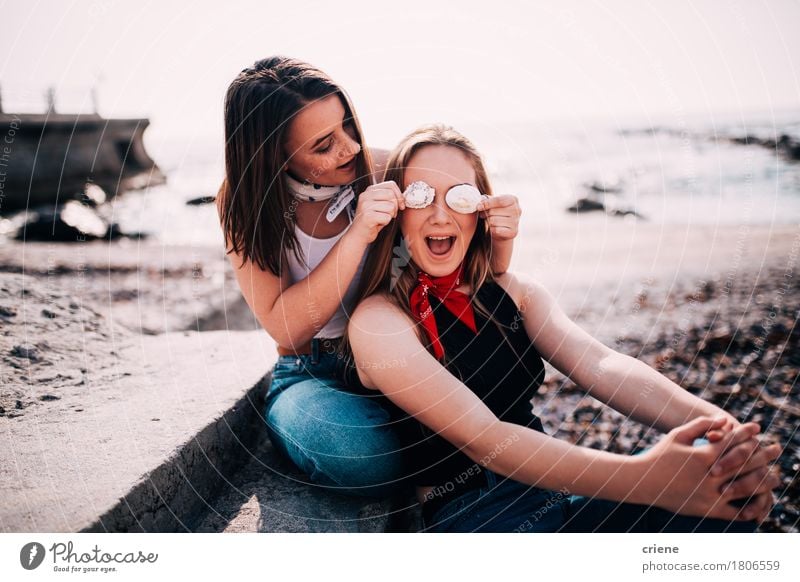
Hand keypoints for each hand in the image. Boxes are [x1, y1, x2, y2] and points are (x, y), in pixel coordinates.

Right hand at [348, 181, 403, 244]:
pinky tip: (378, 223)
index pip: (391, 185)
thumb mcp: (379, 204)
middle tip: (390, 214)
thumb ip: (389, 197)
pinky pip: (387, 217)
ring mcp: (365, 205)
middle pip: (392, 195)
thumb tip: (403, 197)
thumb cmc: (371, 220)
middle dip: (395, 207)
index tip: (400, 205)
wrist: (358, 234)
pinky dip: (385, 222)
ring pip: (391, 207)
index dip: (399, 195)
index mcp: (370, 190)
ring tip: (381, 219)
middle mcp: (366, 195)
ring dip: (390, 216)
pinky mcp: (367, 216)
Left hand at [476, 195, 520, 241]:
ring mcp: (516, 222)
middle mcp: (517, 210)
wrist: (503, 229)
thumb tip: (480, 205)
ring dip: (488, 221)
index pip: (499, 200)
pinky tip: (494, 228)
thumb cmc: (496, 213)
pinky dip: (492, 229)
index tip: (478, 207)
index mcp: (513, 199)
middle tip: (485, 215)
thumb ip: (485, 201)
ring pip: (493, 221)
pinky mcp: (513, 232)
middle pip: (494, 211)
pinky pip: (496, 230)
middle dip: (486, 213)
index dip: (487, 203)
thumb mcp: (492, 203)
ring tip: (490, 221)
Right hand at [637, 416, 769, 520]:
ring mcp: (707, 494)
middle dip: (763, 454)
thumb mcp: (677, 435)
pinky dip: (747, 509)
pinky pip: (733, 512)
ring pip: (744, 488)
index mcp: (702, 456)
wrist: (641, 481)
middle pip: (744, 464)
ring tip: (775, 477)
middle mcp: (707, 475)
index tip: (757, 427)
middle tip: (776, 449)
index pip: (732, 442)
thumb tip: (724, 420)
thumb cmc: (659, 455)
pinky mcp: (704, 509)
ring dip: (763, 482)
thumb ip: (700, 425)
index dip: (746, 433)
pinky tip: (758, 504)